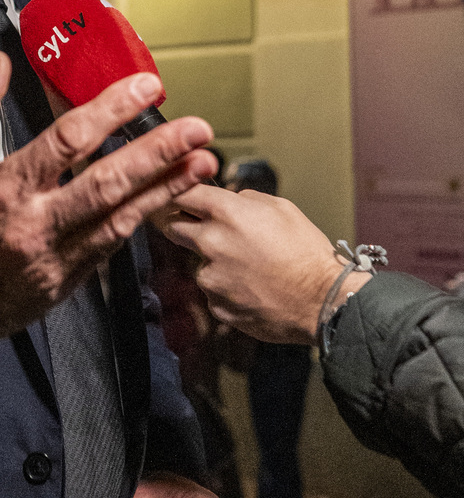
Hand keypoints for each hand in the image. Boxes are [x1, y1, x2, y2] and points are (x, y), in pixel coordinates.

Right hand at [0, 57, 217, 359]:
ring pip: (120, 221)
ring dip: (165, 191)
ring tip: (203, 165)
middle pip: (109, 183)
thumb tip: (0, 63)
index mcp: (3, 187)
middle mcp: (33, 224)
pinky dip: (138, 223)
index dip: (112, 110)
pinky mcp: (60, 286)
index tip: (145, 87)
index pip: (68, 140)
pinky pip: (108, 250)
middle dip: (159, 153)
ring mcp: (51, 260)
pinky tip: (165, 202)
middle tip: (197, 130)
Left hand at [156, 186, 355, 342]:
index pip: (181, 193)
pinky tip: (253, 288)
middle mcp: (211, 243)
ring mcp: (210, 277)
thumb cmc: (306, 253)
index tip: (181, 197)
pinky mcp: (215, 304)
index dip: (180, 194)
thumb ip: (243, 200)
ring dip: (214, 263)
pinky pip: (212, 290)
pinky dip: (227, 289)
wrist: (324, 300)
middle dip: (187, 226)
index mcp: (226, 213)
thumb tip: (227, 200)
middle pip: (174, 226)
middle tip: (211, 232)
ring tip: (250, 268)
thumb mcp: (280, 207)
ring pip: (198, 263)